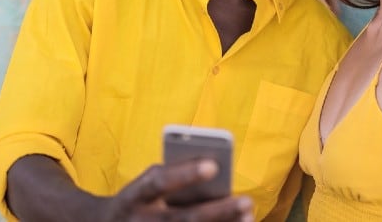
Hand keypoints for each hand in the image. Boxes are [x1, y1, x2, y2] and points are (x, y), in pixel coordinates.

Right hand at [102, 159, 252, 221]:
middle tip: (246, 201)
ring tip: (248, 216)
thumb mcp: (145, 185)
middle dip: (216, 212)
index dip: (184, 174)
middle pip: (180, 219)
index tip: (214, 165)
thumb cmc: (139, 200)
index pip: (157, 182)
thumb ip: (173, 176)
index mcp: (133, 197)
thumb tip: (216, 173)